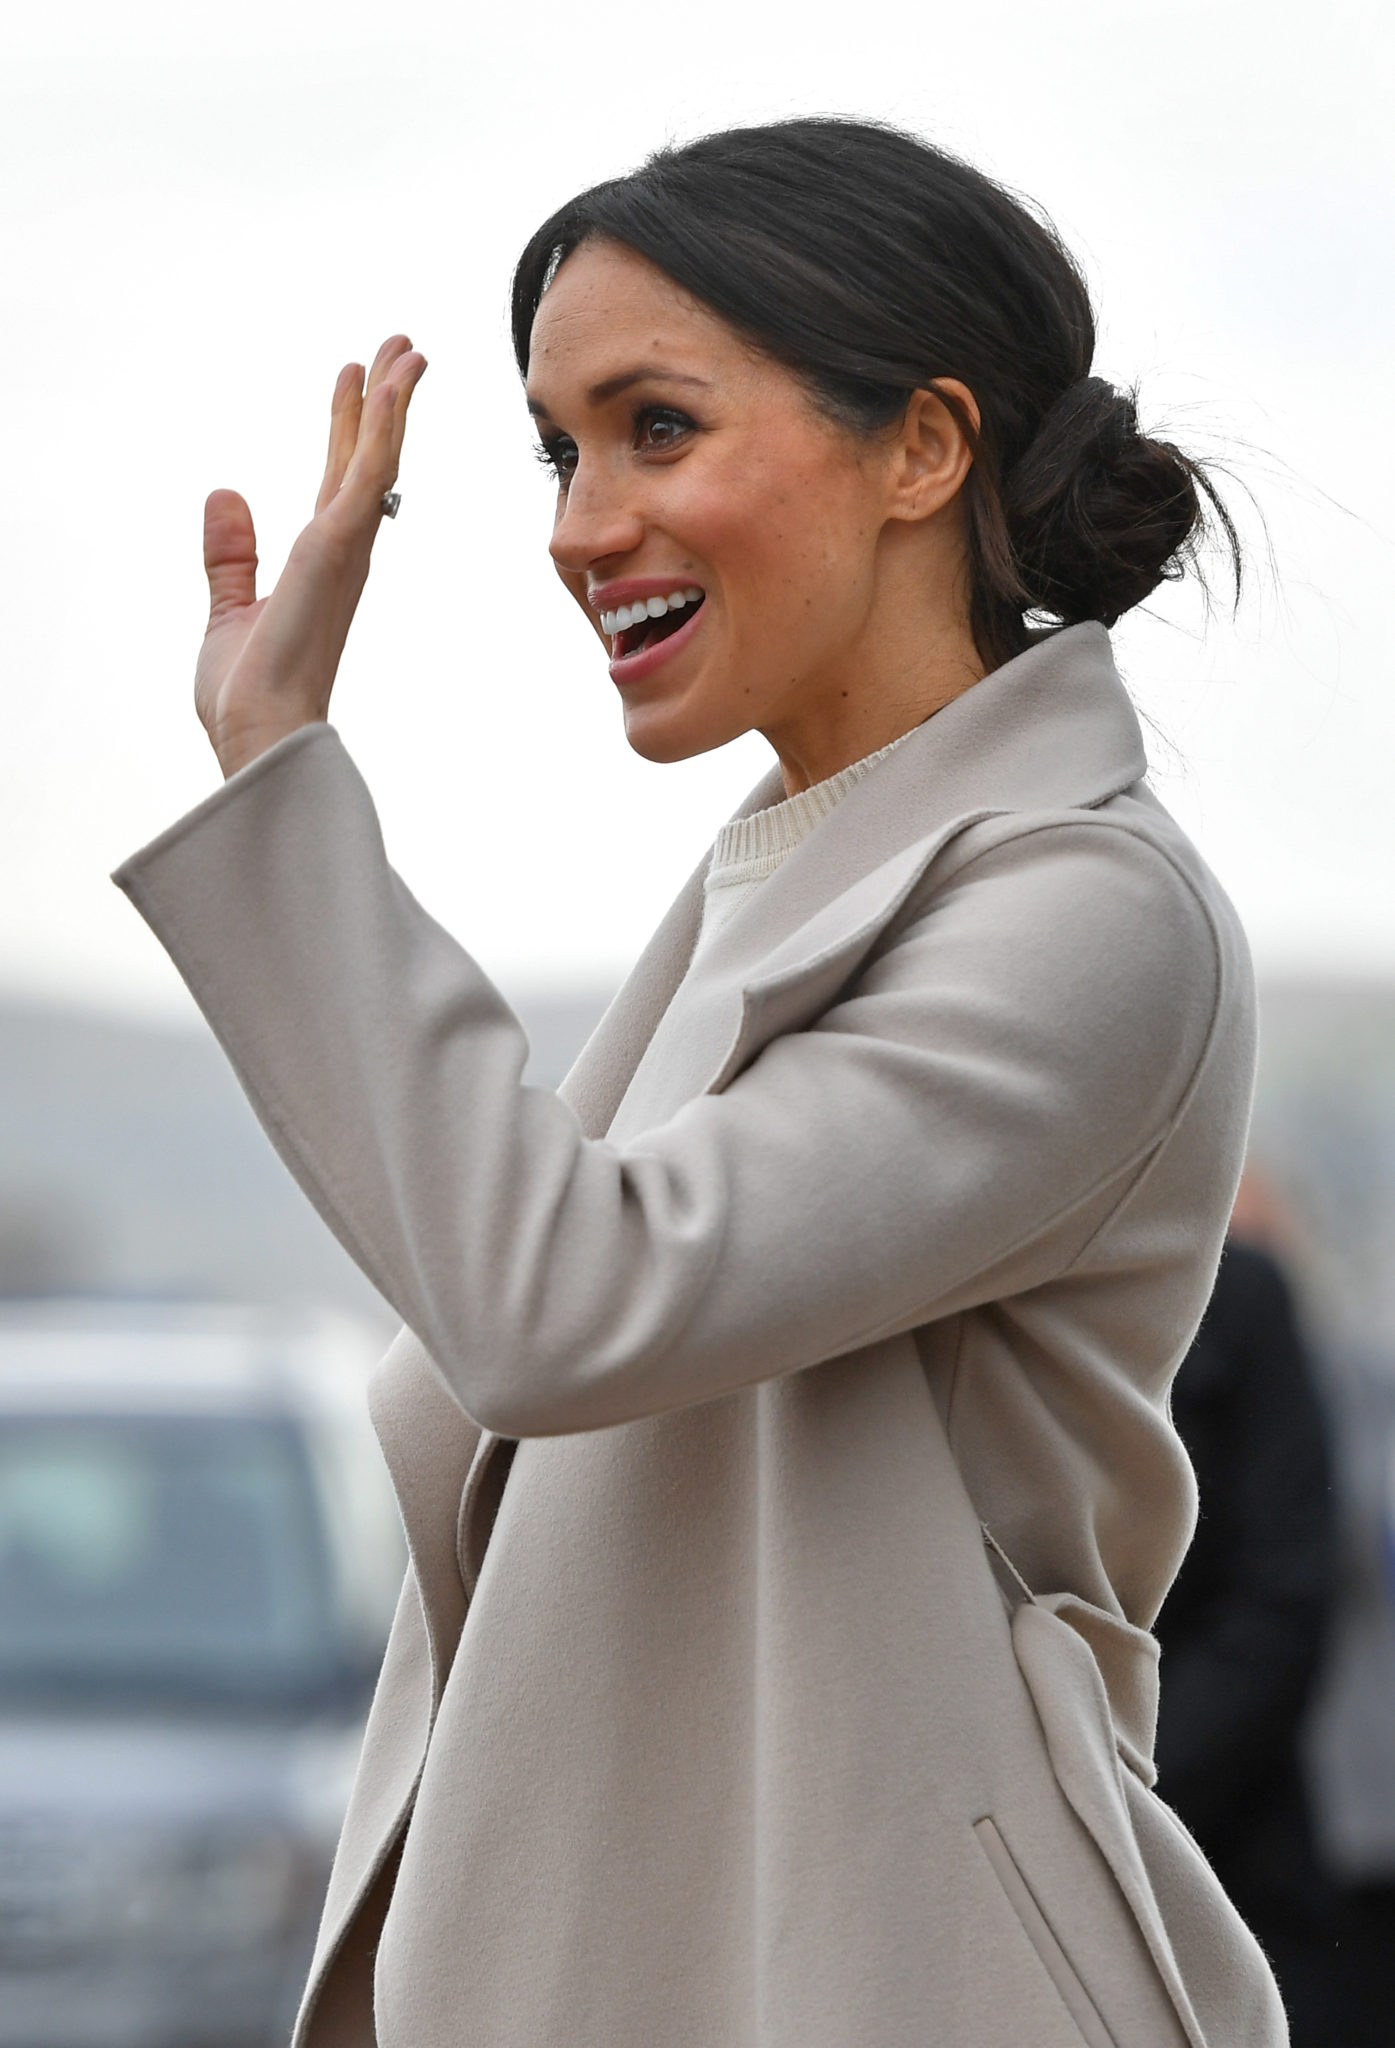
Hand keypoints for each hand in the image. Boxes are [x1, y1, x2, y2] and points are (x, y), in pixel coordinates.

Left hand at [194, 335, 426, 777]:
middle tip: (400, 348)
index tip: (357, 382)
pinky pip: (369, 472)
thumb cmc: (249, 693)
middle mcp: (344, 551)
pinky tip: (389, 384)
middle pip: (369, 458)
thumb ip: (230, 553)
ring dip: (393, 399)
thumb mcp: (228, 608)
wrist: (260, 732)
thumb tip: (225, 494)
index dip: (350, 428)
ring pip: (378, 455)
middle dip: (384, 401)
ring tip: (404, 348)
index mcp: (320, 565)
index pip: (340, 482)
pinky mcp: (336, 545)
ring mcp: (346, 546)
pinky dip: (382, 425)